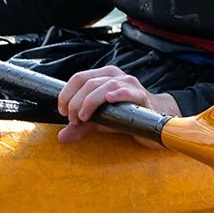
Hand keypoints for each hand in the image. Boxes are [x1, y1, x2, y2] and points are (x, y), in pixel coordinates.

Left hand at [56, 64, 178, 142]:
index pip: (78, 77)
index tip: (62, 112)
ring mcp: (129, 83)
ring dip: (90, 102)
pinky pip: (128, 91)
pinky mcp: (141, 96)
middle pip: (88, 82)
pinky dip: (118, 94)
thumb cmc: (124, 116)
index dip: (66, 94)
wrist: (153, 121)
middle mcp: (115, 75)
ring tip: (84, 117)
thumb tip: (61, 137)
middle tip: (74, 120)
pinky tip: (110, 100)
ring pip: (105, 85)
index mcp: (102, 76)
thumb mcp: (98, 121)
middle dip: (75, 102)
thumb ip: (80, 127)